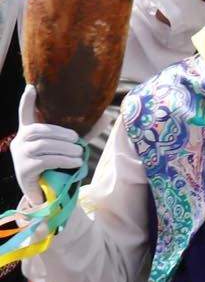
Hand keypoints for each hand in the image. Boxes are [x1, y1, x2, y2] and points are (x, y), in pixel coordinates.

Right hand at [11, 86, 84, 202]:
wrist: (47, 193)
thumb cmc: (58, 165)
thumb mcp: (69, 146)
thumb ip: (84, 132)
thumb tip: (107, 116)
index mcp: (29, 132)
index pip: (25, 114)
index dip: (27, 101)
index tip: (31, 88)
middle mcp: (20, 142)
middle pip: (38, 130)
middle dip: (60, 133)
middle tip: (77, 140)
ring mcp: (20, 156)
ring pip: (43, 146)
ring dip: (64, 148)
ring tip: (79, 153)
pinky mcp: (24, 170)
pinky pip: (44, 160)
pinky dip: (63, 160)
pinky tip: (76, 162)